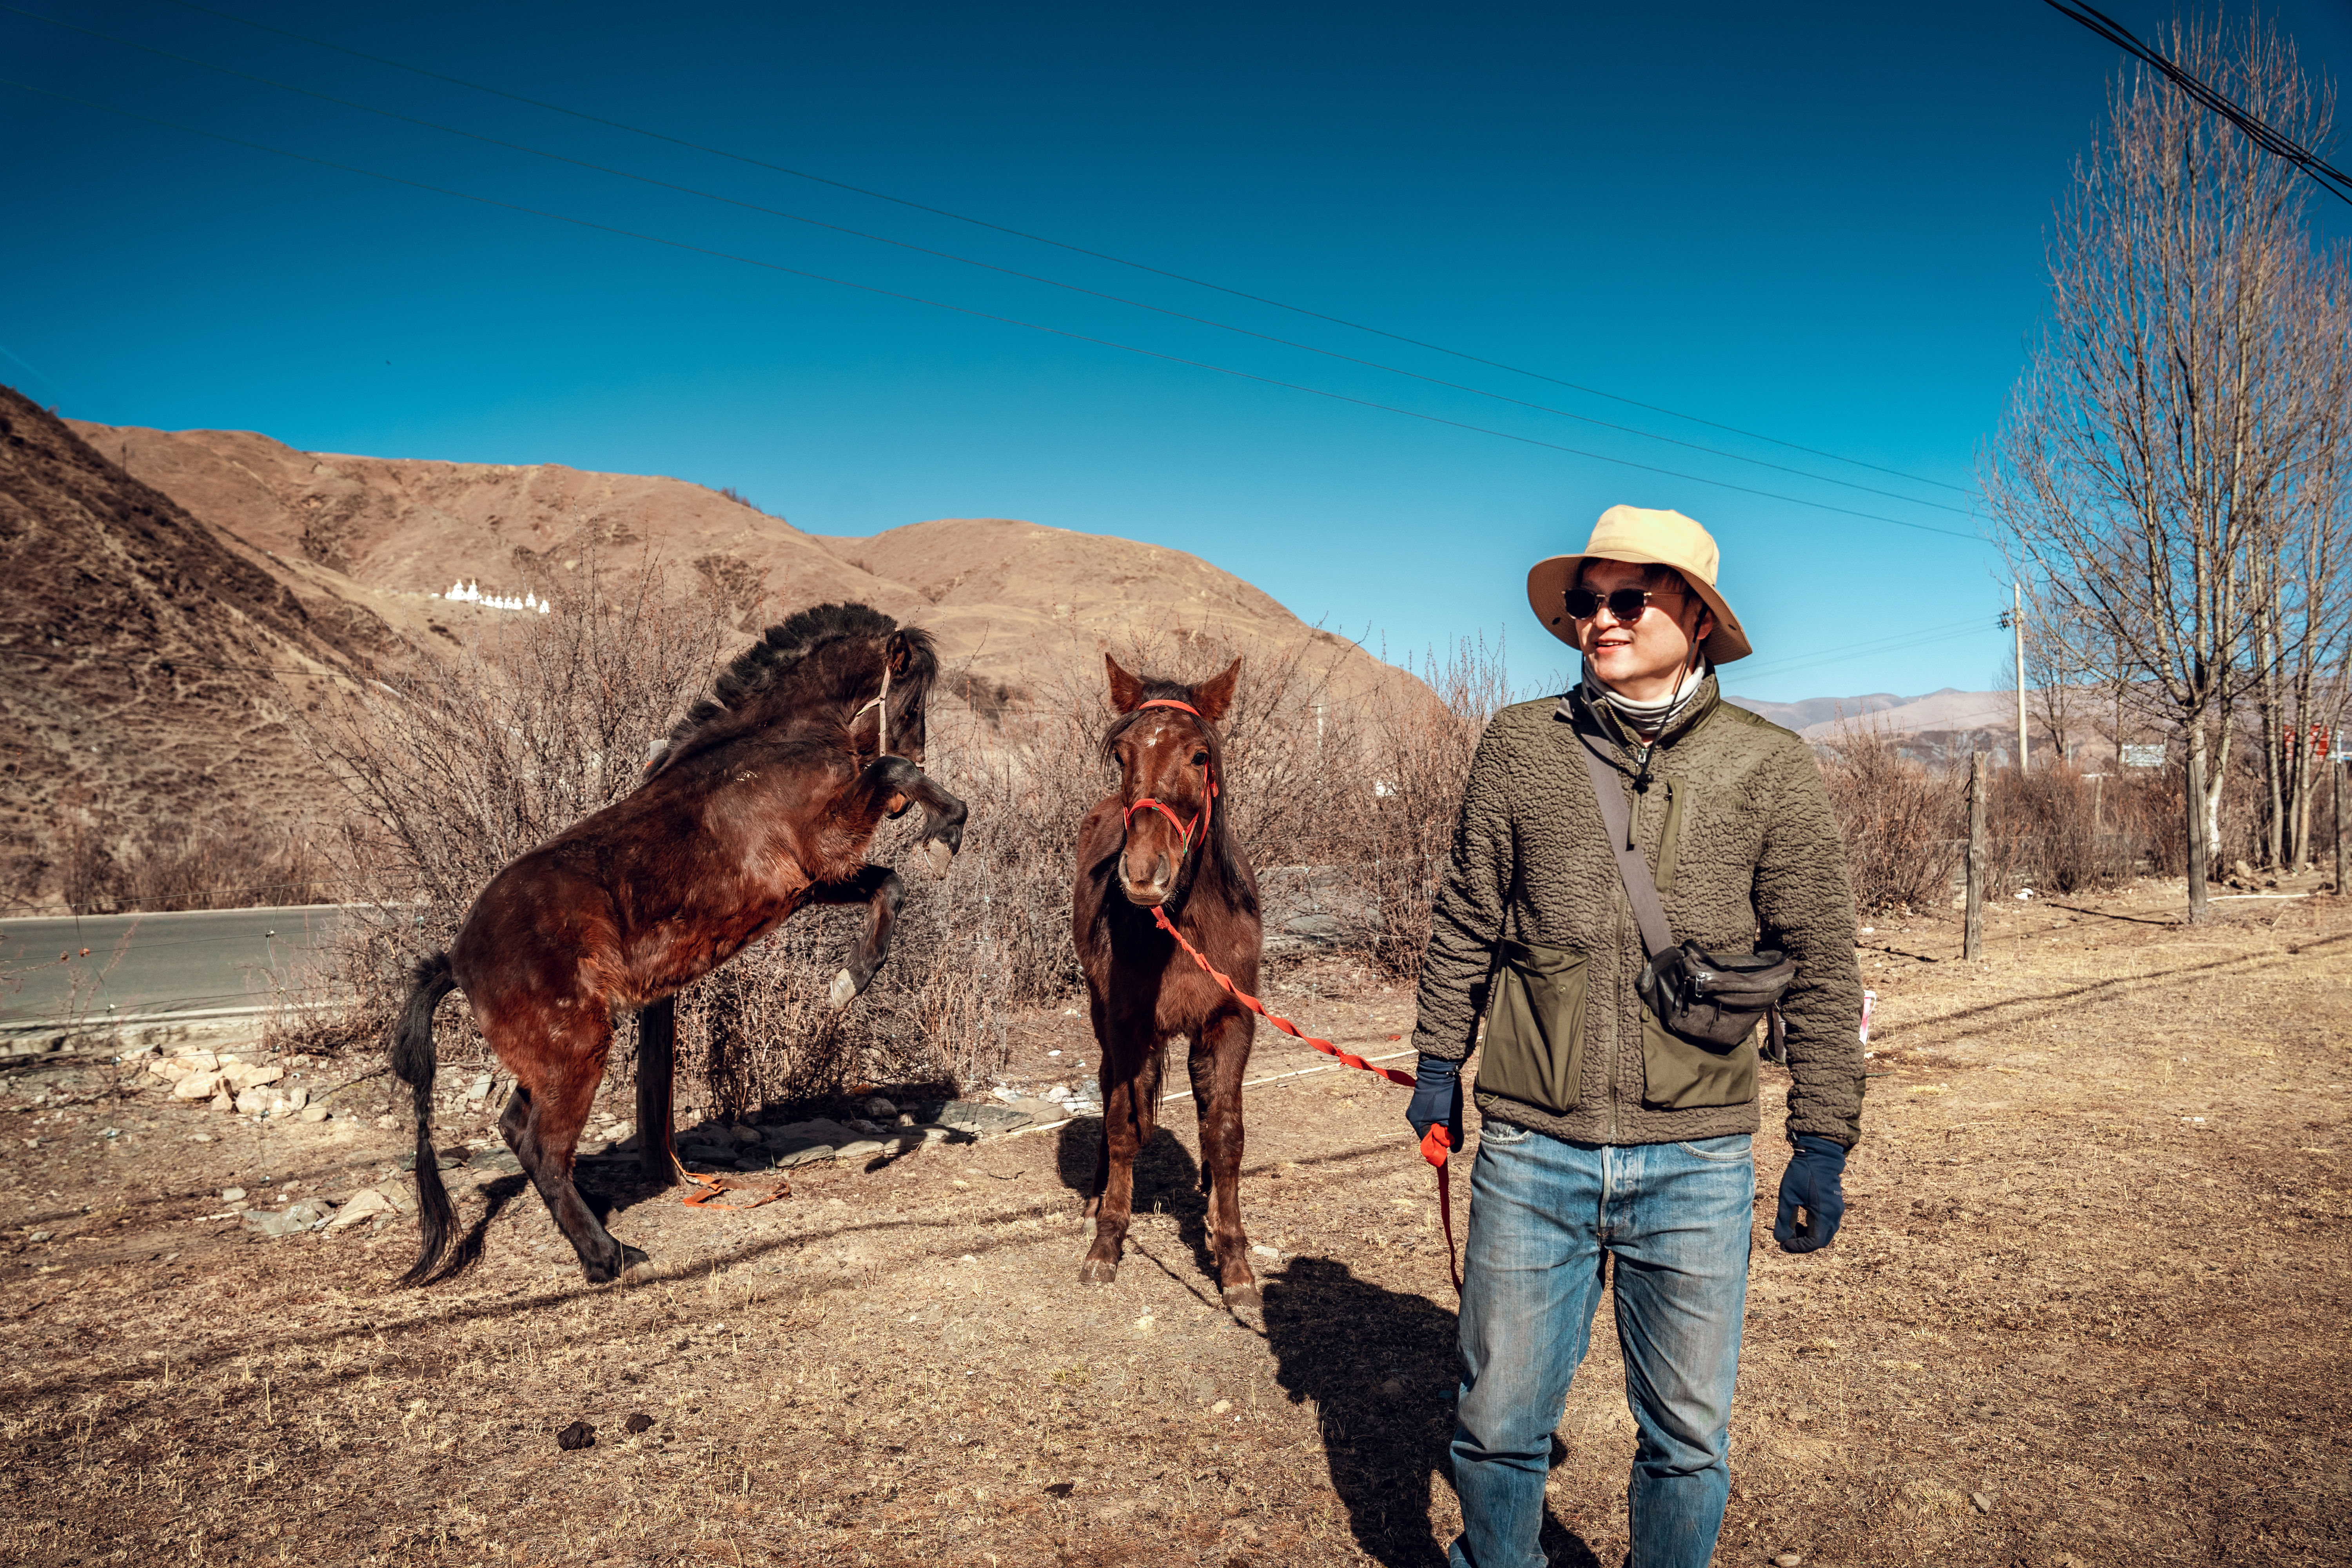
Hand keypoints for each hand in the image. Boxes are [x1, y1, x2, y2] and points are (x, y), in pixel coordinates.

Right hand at [1406, 1056, 1462, 1148]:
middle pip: (1429, 1133)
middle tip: (1453, 1124)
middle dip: (1442, 1132)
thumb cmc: (1446, 1094)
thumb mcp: (1453, 1118)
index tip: (1451, 1144)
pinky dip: (1438, 1115)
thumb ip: (1455, 1136)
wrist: (1439, 1069)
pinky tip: (1446, 1106)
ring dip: (1441, 1122)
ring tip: (1450, 1112)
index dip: (1441, 1145)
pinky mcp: (1418, 1100)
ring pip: (1430, 1123)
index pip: (1429, 1143)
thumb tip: (1456, 1150)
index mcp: (1418, 1123)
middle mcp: (1412, 1117)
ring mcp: (1414, 1108)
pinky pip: (1429, 1114)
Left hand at [1774, 1134, 1846, 1252]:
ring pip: (1825, 1233)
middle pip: (1821, 1241)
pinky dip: (1813, 1228)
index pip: (1814, 1242)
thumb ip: (1784, 1219)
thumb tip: (1779, 1240)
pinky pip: (1826, 1224)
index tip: (1783, 1244)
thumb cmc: (1802, 1173)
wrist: (1819, 1154)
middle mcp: (1834, 1215)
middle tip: (1785, 1241)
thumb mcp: (1788, 1196)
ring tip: (1791, 1230)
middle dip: (1803, 1244)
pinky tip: (1800, 1221)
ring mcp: (1837, 1210)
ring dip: (1808, 1236)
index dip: (1798, 1247)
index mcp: (1824, 1214)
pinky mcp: (1835, 1205)